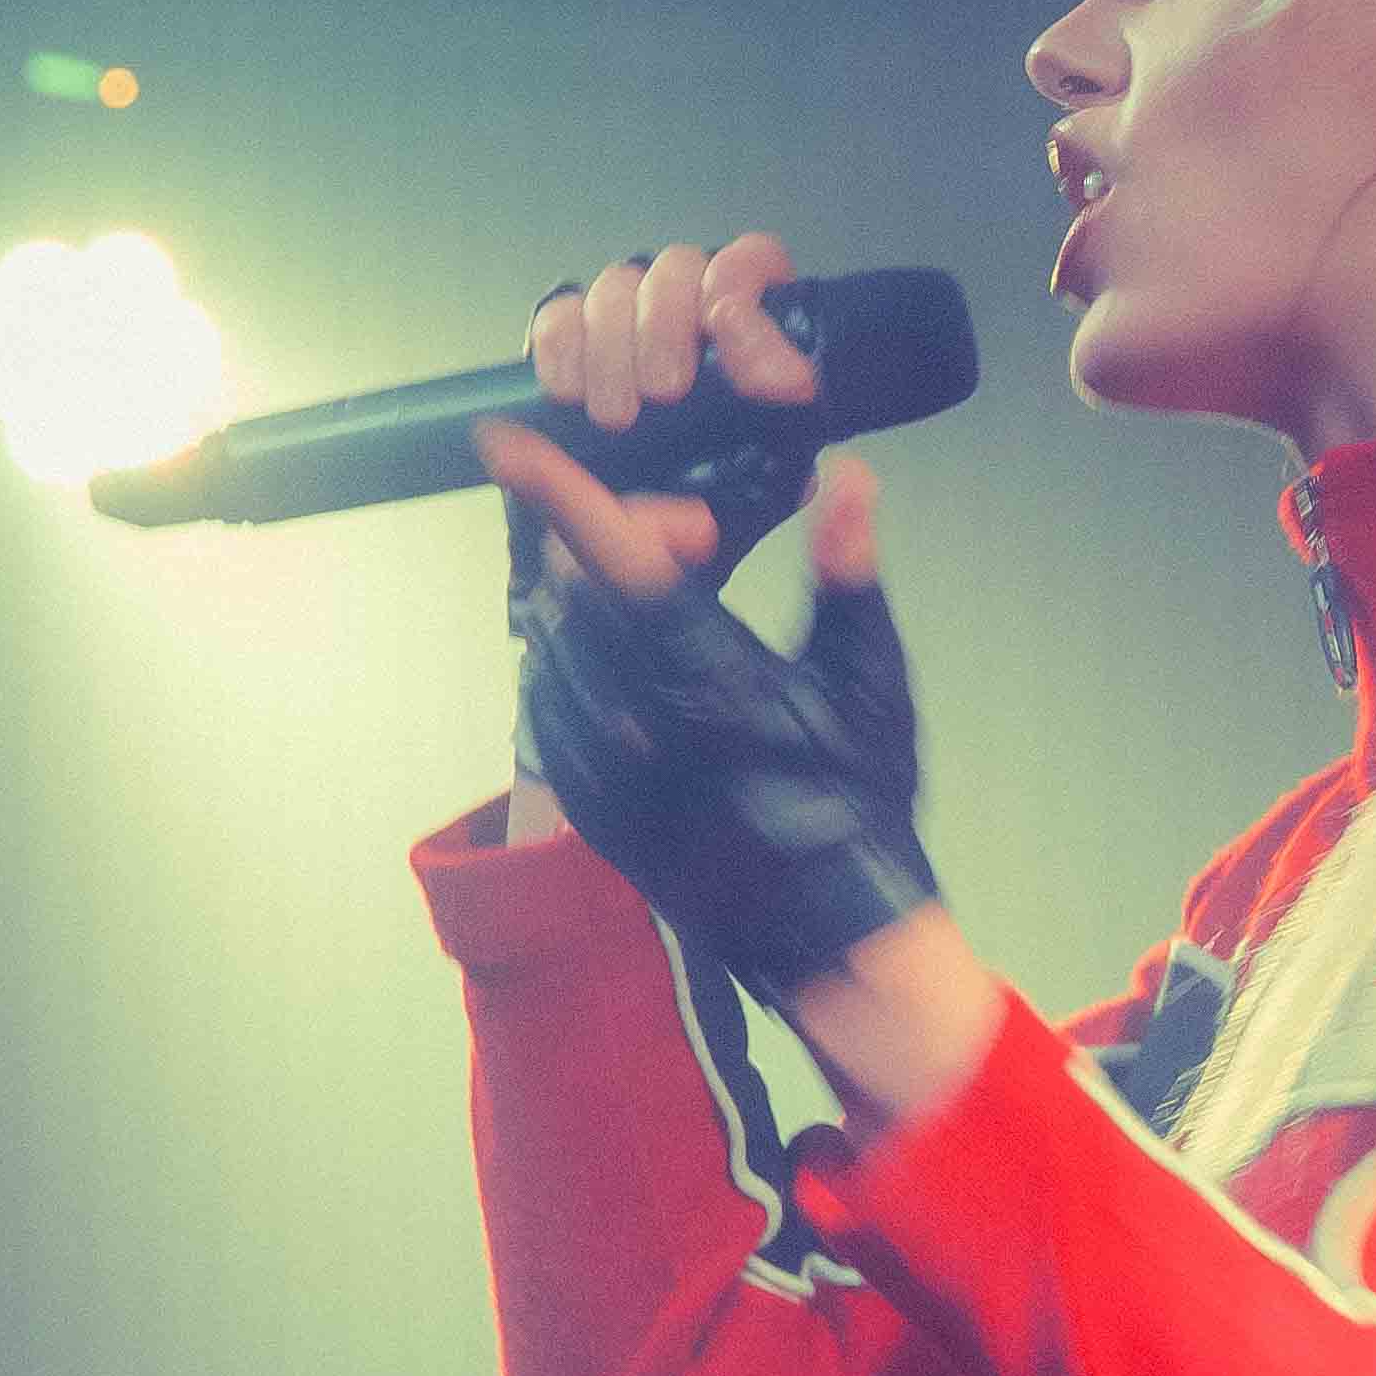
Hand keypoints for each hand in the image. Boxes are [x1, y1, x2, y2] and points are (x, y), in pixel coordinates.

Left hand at [480, 422, 945, 1010]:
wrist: (832, 934)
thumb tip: (847, 480)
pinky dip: (577, 663)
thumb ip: (847, 569)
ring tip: (668, 606)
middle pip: (571, 588)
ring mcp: (601, 768)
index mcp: (709, 681)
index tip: (507, 441)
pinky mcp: (586, 803)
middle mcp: (637, 723)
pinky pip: (548, 704)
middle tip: (692, 540)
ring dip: (590, 599)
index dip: (554, 491)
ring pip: (551, 642)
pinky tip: (636, 667)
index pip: (612, 561)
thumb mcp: (869, 678)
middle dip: (612, 537)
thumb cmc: (860, 806)